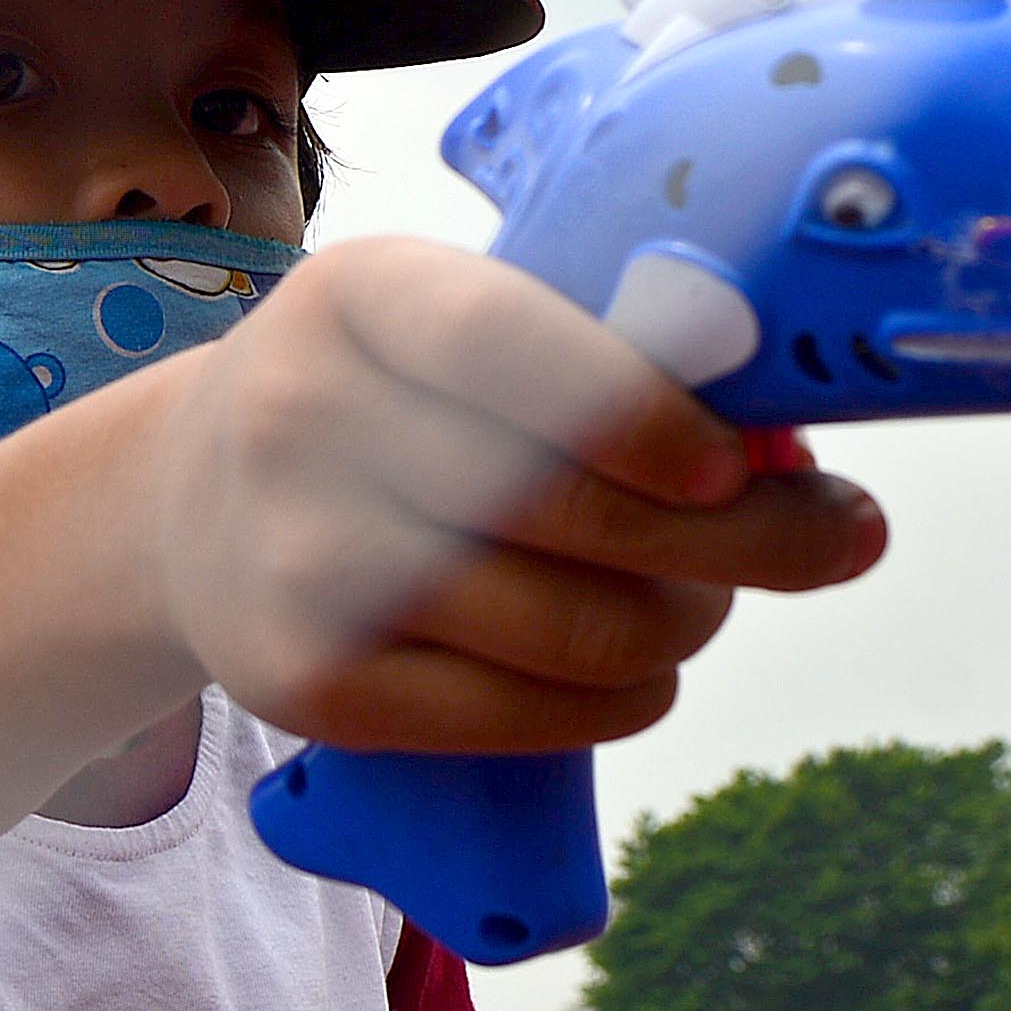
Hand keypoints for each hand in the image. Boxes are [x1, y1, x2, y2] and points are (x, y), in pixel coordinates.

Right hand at [148, 241, 882, 754]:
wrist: (186, 504)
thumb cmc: (387, 403)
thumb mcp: (452, 329)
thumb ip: (605, 366)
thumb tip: (805, 477)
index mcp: (359, 295)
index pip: (511, 343)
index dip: (645, 412)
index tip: (745, 463)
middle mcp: (302, 418)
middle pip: (569, 506)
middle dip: (740, 538)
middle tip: (823, 536)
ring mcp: (295, 562)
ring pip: (572, 628)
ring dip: (684, 625)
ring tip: (700, 602)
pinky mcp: (309, 685)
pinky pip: (527, 716)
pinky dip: (621, 702)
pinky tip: (637, 673)